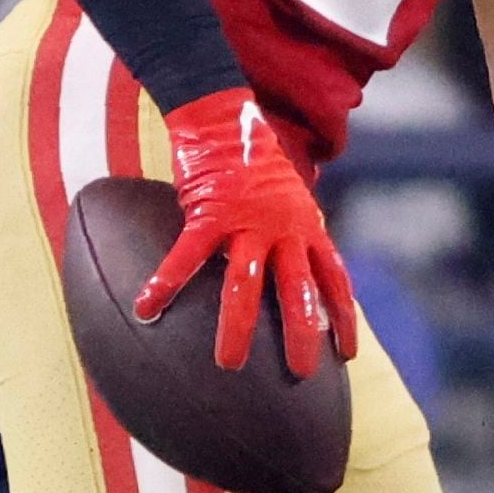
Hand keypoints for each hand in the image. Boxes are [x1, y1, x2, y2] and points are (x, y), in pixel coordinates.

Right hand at [137, 90, 353, 379]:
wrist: (224, 116)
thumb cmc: (250, 157)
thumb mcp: (289, 195)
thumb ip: (292, 230)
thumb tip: (290, 262)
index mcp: (306, 226)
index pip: (334, 279)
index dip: (344, 318)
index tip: (347, 355)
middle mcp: (284, 228)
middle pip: (299, 291)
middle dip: (302, 335)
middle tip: (300, 375)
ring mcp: (247, 223)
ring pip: (246, 285)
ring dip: (236, 328)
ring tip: (227, 365)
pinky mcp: (209, 214)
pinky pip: (186, 258)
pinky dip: (165, 285)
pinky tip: (145, 309)